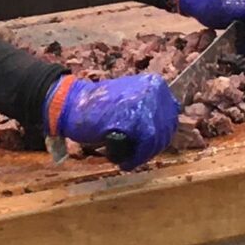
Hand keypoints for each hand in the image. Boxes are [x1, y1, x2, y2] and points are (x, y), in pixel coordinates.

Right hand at [44, 73, 178, 171]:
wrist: (73, 104)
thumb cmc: (99, 106)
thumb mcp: (131, 98)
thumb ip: (150, 108)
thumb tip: (168, 126)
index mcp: (155, 84)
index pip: (170, 118)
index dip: (159, 137)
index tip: (146, 146)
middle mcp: (154, 91)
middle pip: (165, 131)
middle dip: (150, 149)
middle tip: (134, 155)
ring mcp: (145, 104)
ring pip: (156, 141)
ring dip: (141, 155)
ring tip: (126, 159)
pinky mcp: (134, 119)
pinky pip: (144, 146)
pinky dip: (134, 158)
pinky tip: (122, 160)